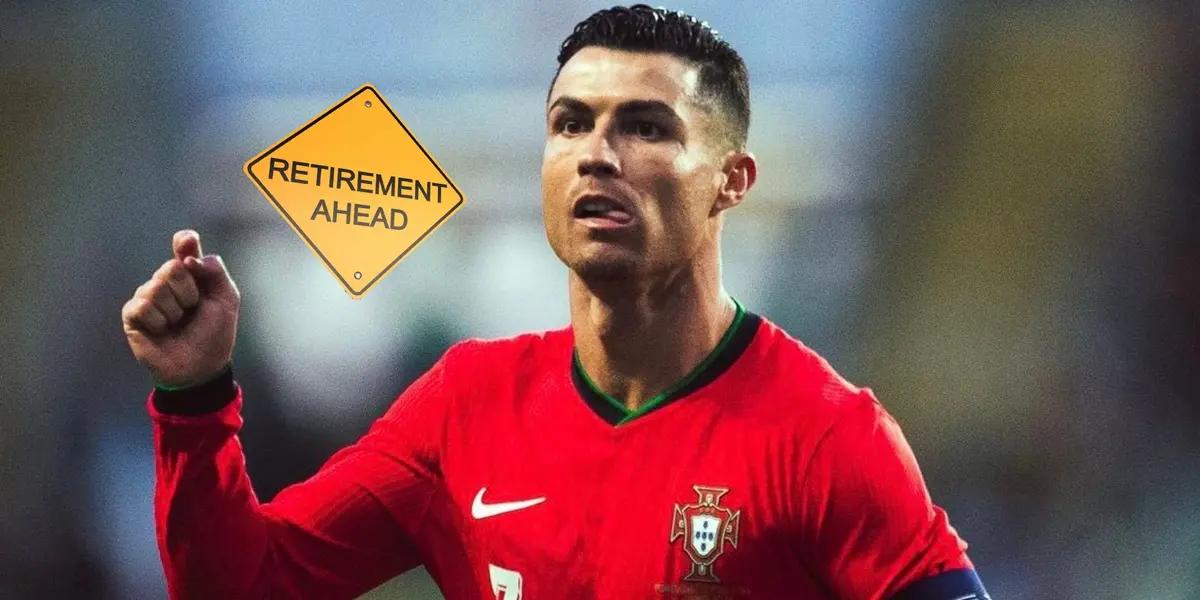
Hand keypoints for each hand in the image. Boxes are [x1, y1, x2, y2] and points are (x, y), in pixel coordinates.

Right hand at [121, 230, 240, 387]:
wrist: (201, 367)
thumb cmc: (214, 334)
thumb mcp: (226, 300)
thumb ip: (215, 272)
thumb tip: (190, 258)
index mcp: (191, 274)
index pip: (184, 247)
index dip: (185, 242)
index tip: (187, 242)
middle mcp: (167, 281)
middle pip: (172, 267)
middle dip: (188, 292)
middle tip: (192, 309)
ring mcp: (148, 297)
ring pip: (156, 287)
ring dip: (174, 310)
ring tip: (178, 323)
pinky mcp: (133, 315)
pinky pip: (141, 306)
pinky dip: (158, 320)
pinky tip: (162, 329)